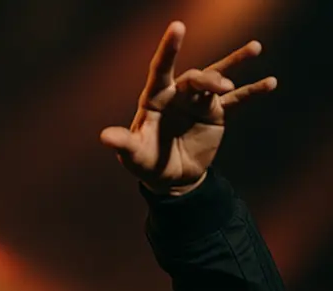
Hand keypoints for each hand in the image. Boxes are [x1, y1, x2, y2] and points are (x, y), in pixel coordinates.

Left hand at [100, 21, 276, 194]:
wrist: (171, 179)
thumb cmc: (145, 163)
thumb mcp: (133, 155)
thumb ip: (123, 143)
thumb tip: (105, 137)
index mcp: (155, 98)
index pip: (160, 69)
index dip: (169, 49)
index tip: (178, 26)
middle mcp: (177, 95)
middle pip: (195, 78)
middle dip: (208, 79)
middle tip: (220, 88)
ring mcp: (199, 102)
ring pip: (216, 79)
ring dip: (234, 63)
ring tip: (254, 48)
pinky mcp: (217, 114)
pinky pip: (238, 100)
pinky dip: (253, 91)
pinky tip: (270, 82)